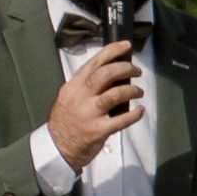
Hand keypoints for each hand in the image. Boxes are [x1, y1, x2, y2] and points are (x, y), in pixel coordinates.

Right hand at [46, 43, 142, 171]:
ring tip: (138, 91)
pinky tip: (139, 110)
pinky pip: (122, 120)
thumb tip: (112, 72)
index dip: (112, 51)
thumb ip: (85, 86)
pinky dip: (134, 114)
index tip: (125, 46)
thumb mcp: (68, 98)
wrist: (56, 149)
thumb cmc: (65, 123)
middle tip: (136, 71)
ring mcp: (89, 114)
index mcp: (72, 88)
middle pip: (106, 75)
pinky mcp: (97, 131)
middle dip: (125, 68)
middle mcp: (80, 98)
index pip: (94, 64)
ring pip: (115, 94)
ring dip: (132, 90)